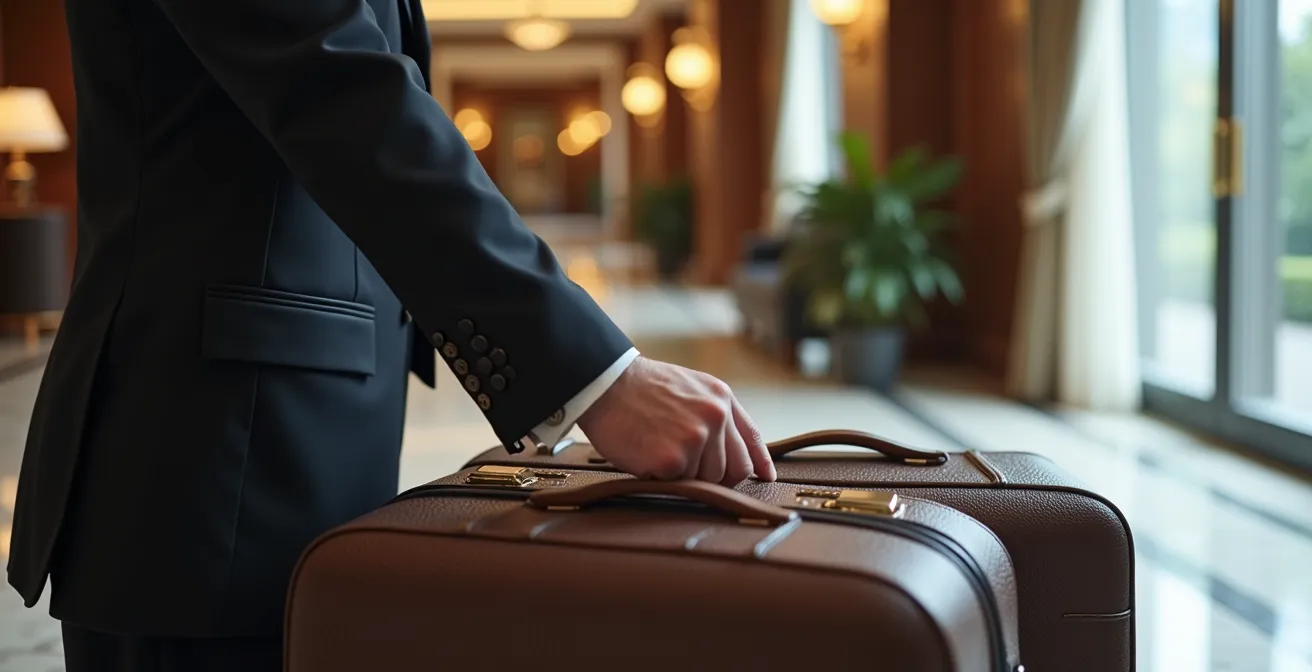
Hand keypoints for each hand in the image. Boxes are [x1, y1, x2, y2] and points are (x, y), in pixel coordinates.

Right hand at [576, 356, 775, 484]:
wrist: (606, 383)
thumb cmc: (642, 388)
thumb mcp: (691, 386)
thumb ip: (715, 413)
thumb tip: (735, 448)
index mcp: (721, 398)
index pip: (751, 439)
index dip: (760, 463)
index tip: (765, 478)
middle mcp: (715, 417)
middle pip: (733, 470)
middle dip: (714, 475)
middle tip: (687, 466)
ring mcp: (695, 438)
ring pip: (706, 480)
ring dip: (684, 474)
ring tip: (659, 448)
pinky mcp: (672, 460)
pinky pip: (678, 484)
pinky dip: (662, 476)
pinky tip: (647, 454)